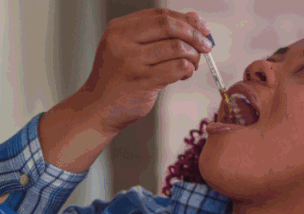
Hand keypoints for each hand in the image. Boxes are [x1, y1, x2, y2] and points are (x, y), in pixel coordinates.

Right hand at [78, 8, 212, 133]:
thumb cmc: (117, 78)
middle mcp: (123, 42)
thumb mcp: (129, 48)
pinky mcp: (142, 82)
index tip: (202, 29)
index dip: (186, 20)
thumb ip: (158, 33)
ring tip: (193, 64)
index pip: (160, 15)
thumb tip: (193, 18)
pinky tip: (184, 74)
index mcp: (119, 29)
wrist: (97, 108)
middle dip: (194, 35)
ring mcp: (132, 62)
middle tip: (206, 46)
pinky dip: (187, 69)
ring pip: (177, 48)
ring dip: (193, 55)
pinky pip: (177, 68)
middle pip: (170, 27)